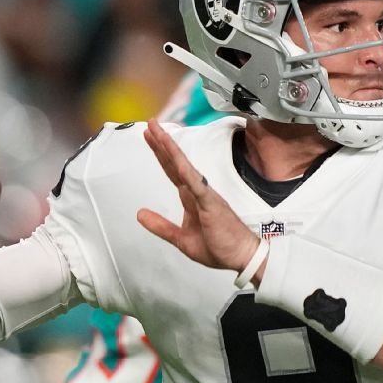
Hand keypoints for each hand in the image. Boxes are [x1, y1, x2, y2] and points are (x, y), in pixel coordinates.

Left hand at [137, 119, 259, 272]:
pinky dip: (187, 173)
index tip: (150, 137)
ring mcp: (205, 195)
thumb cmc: (218, 247)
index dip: (161, 154)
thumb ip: (161, 226)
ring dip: (171, 150)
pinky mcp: (212, 204)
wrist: (242, 257)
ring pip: (185, 167)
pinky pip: (197, 186)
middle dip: (162, 144)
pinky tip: (177, 161)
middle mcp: (198, 191)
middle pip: (176, 163)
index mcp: (191, 198)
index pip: (173, 171)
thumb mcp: (182, 239)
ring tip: (159, 133)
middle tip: (150, 124)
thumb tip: (140, 214)